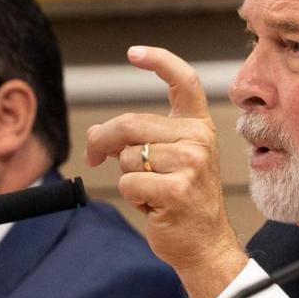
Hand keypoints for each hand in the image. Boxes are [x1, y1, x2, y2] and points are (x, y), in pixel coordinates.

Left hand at [85, 46, 247, 297]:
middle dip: (102, 140)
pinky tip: (153, 206)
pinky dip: (131, 196)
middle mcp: (199, 140)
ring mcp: (191, 164)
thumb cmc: (183, 203)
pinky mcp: (177, 190)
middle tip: (93, 156)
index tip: (134, 53)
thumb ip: (140, 140)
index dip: (159, 60)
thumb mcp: (168, 162)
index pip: (183, 81)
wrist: (205, 244)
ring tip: (151, 192)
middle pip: (130, 123)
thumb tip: (97, 134)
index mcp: (198, 127)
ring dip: (127, 176)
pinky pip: (129, 182)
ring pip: (127, 156)